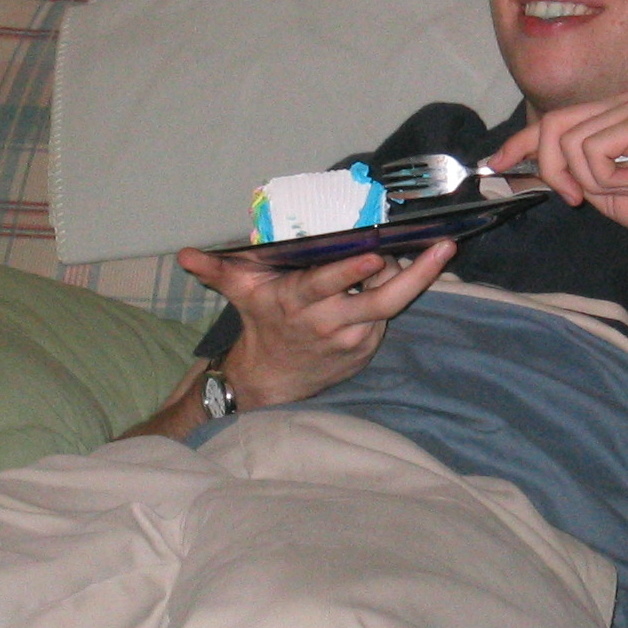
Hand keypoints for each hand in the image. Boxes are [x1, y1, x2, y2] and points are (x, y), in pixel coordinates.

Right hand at [175, 238, 456, 408]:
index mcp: (300, 301)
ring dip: (411, 278)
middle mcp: (330, 321)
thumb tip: (184, 255)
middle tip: (443, 247)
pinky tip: (413, 270)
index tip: (374, 252)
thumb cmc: (261, 323)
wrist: (272, 380)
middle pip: (381, 298)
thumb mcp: (240, 292)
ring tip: (434, 249)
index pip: (327, 283)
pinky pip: (388, 316)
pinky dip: (398, 293)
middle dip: (416, 273)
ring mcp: (354, 338)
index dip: (351, 269)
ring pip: (391, 305)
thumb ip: (217, 269)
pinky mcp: (368, 348)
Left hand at [487, 95, 627, 248]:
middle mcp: (619, 103)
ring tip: (621, 189)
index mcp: (609, 116)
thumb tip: (523, 171)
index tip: (495, 164)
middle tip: (575, 199)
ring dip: (587, 179)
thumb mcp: (602, 190)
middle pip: (550, 126)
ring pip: (568, 142)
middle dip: (550, 169)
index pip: (551, 121)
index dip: (517, 143)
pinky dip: (604, 178)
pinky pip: (592, 150)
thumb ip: (570, 174)